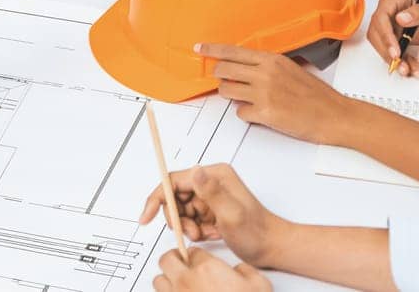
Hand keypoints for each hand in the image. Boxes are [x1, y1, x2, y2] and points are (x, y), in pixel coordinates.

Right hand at [139, 163, 284, 268]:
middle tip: (191, 232)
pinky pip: (191, 218)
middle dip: (178, 217)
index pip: (174, 181)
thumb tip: (195, 171)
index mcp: (214, 175)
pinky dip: (197, 230)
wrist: (271, 247)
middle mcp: (211, 182)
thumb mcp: (232, 214)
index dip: (158, 198)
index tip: (147, 215)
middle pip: (176, 196)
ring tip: (204, 235)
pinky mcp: (211, 208)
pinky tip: (211, 235)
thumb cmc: (257, 232)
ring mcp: (211, 195)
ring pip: (182, 210)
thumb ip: (212, 191)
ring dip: (188, 226)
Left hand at [153, 247, 271, 291]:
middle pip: (168, 260)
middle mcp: (187, 281)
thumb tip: (238, 270)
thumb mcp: (259, 285)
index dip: (198, 255)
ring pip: (159, 280)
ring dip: (167, 280)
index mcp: (207, 269)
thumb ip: (246, 271)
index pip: (193, 251)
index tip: (201, 260)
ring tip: (178, 284)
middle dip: (175, 260)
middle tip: (183, 265)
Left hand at [199, 44, 350, 143]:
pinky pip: (240, 112)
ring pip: (226, 92)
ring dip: (232, 96)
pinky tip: (262, 114)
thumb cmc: (316, 95)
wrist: (334, 115)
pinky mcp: (265, 114)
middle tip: (227, 82)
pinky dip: (247, 115)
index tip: (199, 49)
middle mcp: (265, 74)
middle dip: (220, 77)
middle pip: (223, 70)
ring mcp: (264, 93)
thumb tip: (245, 68)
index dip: (212, 50)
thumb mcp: (291, 69)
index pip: (233, 51)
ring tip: (248, 99)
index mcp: (272, 60)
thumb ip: (267, 67)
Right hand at [366, 0, 418, 75]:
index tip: (395, 51)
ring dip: (391, 58)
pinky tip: (408, 67)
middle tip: (398, 63)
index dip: (386, 36)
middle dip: (386, 51)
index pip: (381, 17)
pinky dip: (398, 60)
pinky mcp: (393, 34)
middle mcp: (388, 9)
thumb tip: (400, 19)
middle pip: (376, 32)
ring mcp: (389, 22)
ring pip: (380, 43)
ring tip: (405, 69)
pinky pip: (390, 49)